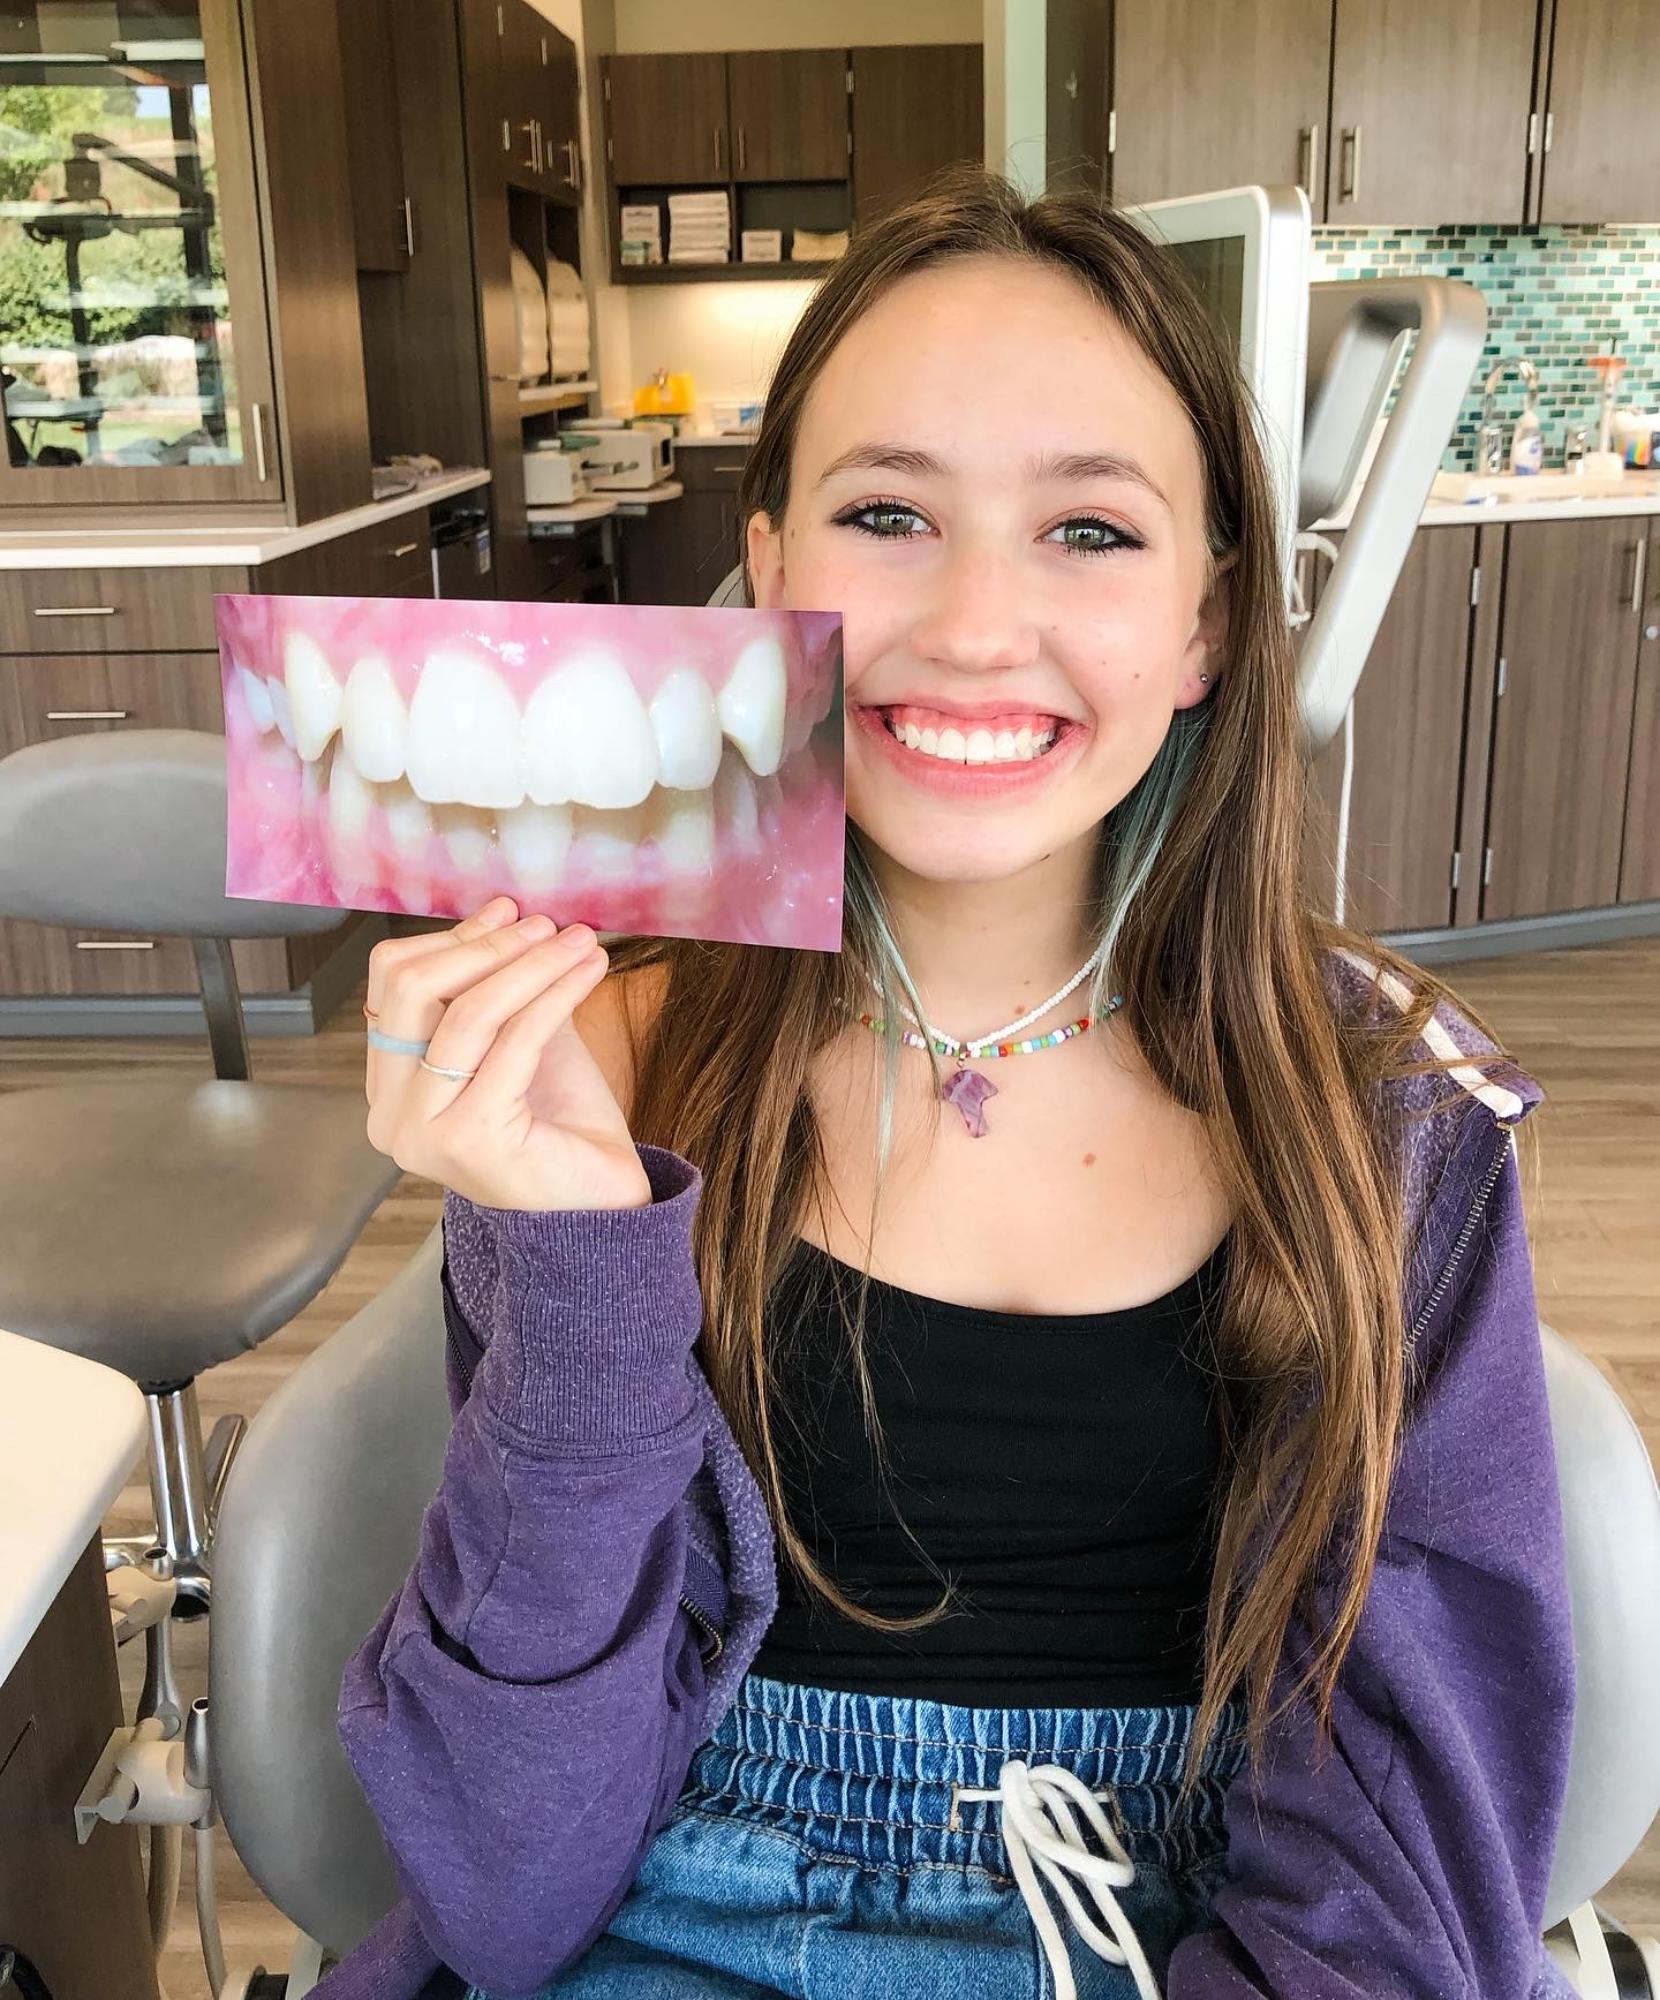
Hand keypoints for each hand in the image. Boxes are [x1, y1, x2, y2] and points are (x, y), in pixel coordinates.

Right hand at [363, 897, 652, 1212]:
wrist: (600, 1208)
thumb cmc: (559, 1129)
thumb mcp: (521, 1041)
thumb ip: (501, 989)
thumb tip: (509, 917)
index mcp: (389, 1088)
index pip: (393, 986)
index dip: (452, 940)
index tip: (509, 911)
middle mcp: (391, 1114)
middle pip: (412, 989)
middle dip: (485, 946)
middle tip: (545, 925)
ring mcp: (424, 1130)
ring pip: (466, 1010)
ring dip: (530, 964)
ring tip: (578, 941)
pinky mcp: (471, 1137)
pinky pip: (514, 1040)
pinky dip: (555, 993)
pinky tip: (588, 971)